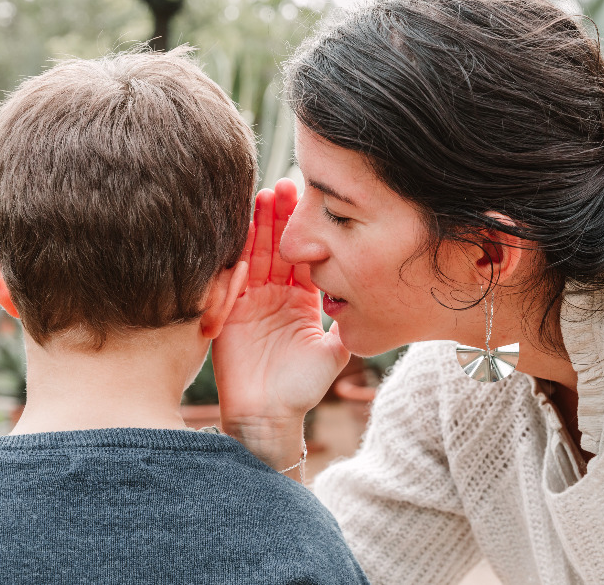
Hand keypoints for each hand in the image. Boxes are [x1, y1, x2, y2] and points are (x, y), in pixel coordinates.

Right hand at [212, 178, 349, 468]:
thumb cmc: (301, 390)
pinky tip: (243, 225)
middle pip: (277, 247)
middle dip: (280, 216)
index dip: (306, 230)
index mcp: (301, 301)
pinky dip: (238, 251)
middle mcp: (275, 295)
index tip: (310, 201)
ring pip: (254, 254)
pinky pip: (232, 275)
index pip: (304, 256)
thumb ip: (348, 324)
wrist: (269, 417)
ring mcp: (250, 300)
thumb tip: (374, 302)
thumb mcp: (334, 351)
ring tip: (266, 194)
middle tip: (286, 186)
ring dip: (259, 225)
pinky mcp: (228, 310)